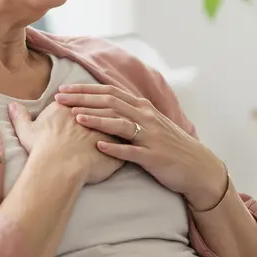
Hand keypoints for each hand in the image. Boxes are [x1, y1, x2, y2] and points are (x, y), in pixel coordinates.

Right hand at [9, 101, 124, 184]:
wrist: (58, 167)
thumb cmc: (42, 150)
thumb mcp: (27, 130)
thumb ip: (20, 116)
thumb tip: (11, 105)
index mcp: (72, 107)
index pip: (84, 99)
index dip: (88, 101)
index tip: (93, 103)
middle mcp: (93, 113)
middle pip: (105, 106)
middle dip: (111, 107)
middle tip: (118, 110)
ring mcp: (107, 128)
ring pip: (120, 122)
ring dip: (125, 122)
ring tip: (130, 126)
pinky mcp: (118, 146)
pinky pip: (129, 142)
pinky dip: (132, 143)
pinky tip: (136, 146)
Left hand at [54, 83, 228, 209]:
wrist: (197, 167)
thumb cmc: (169, 146)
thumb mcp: (150, 124)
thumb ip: (129, 114)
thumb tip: (103, 106)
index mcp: (143, 107)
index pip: (109, 92)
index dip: (85, 90)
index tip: (63, 89)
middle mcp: (146, 117)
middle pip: (110, 103)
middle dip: (83, 100)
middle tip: (59, 99)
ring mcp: (150, 136)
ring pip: (120, 123)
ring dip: (97, 119)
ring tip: (75, 118)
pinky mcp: (154, 156)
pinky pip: (132, 151)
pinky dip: (115, 148)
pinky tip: (98, 147)